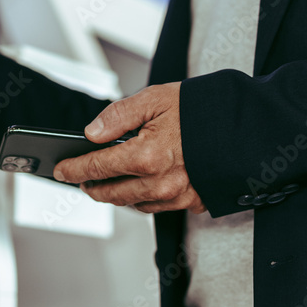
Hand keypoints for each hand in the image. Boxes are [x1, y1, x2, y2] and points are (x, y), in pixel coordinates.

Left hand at [53, 82, 206, 213]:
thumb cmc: (202, 108)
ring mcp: (178, 195)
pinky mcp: (193, 202)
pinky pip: (158, 207)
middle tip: (79, 180)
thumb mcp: (155, 98)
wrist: (245, 126)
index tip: (61, 170)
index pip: (98, 167)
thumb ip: (118, 116)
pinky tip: (138, 188)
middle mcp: (161, 182)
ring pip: (135, 204)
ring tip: (104, 184)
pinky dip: (142, 200)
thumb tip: (91, 133)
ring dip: (116, 197)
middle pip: (113, 194)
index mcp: (148, 156)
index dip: (74, 169)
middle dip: (92, 188)